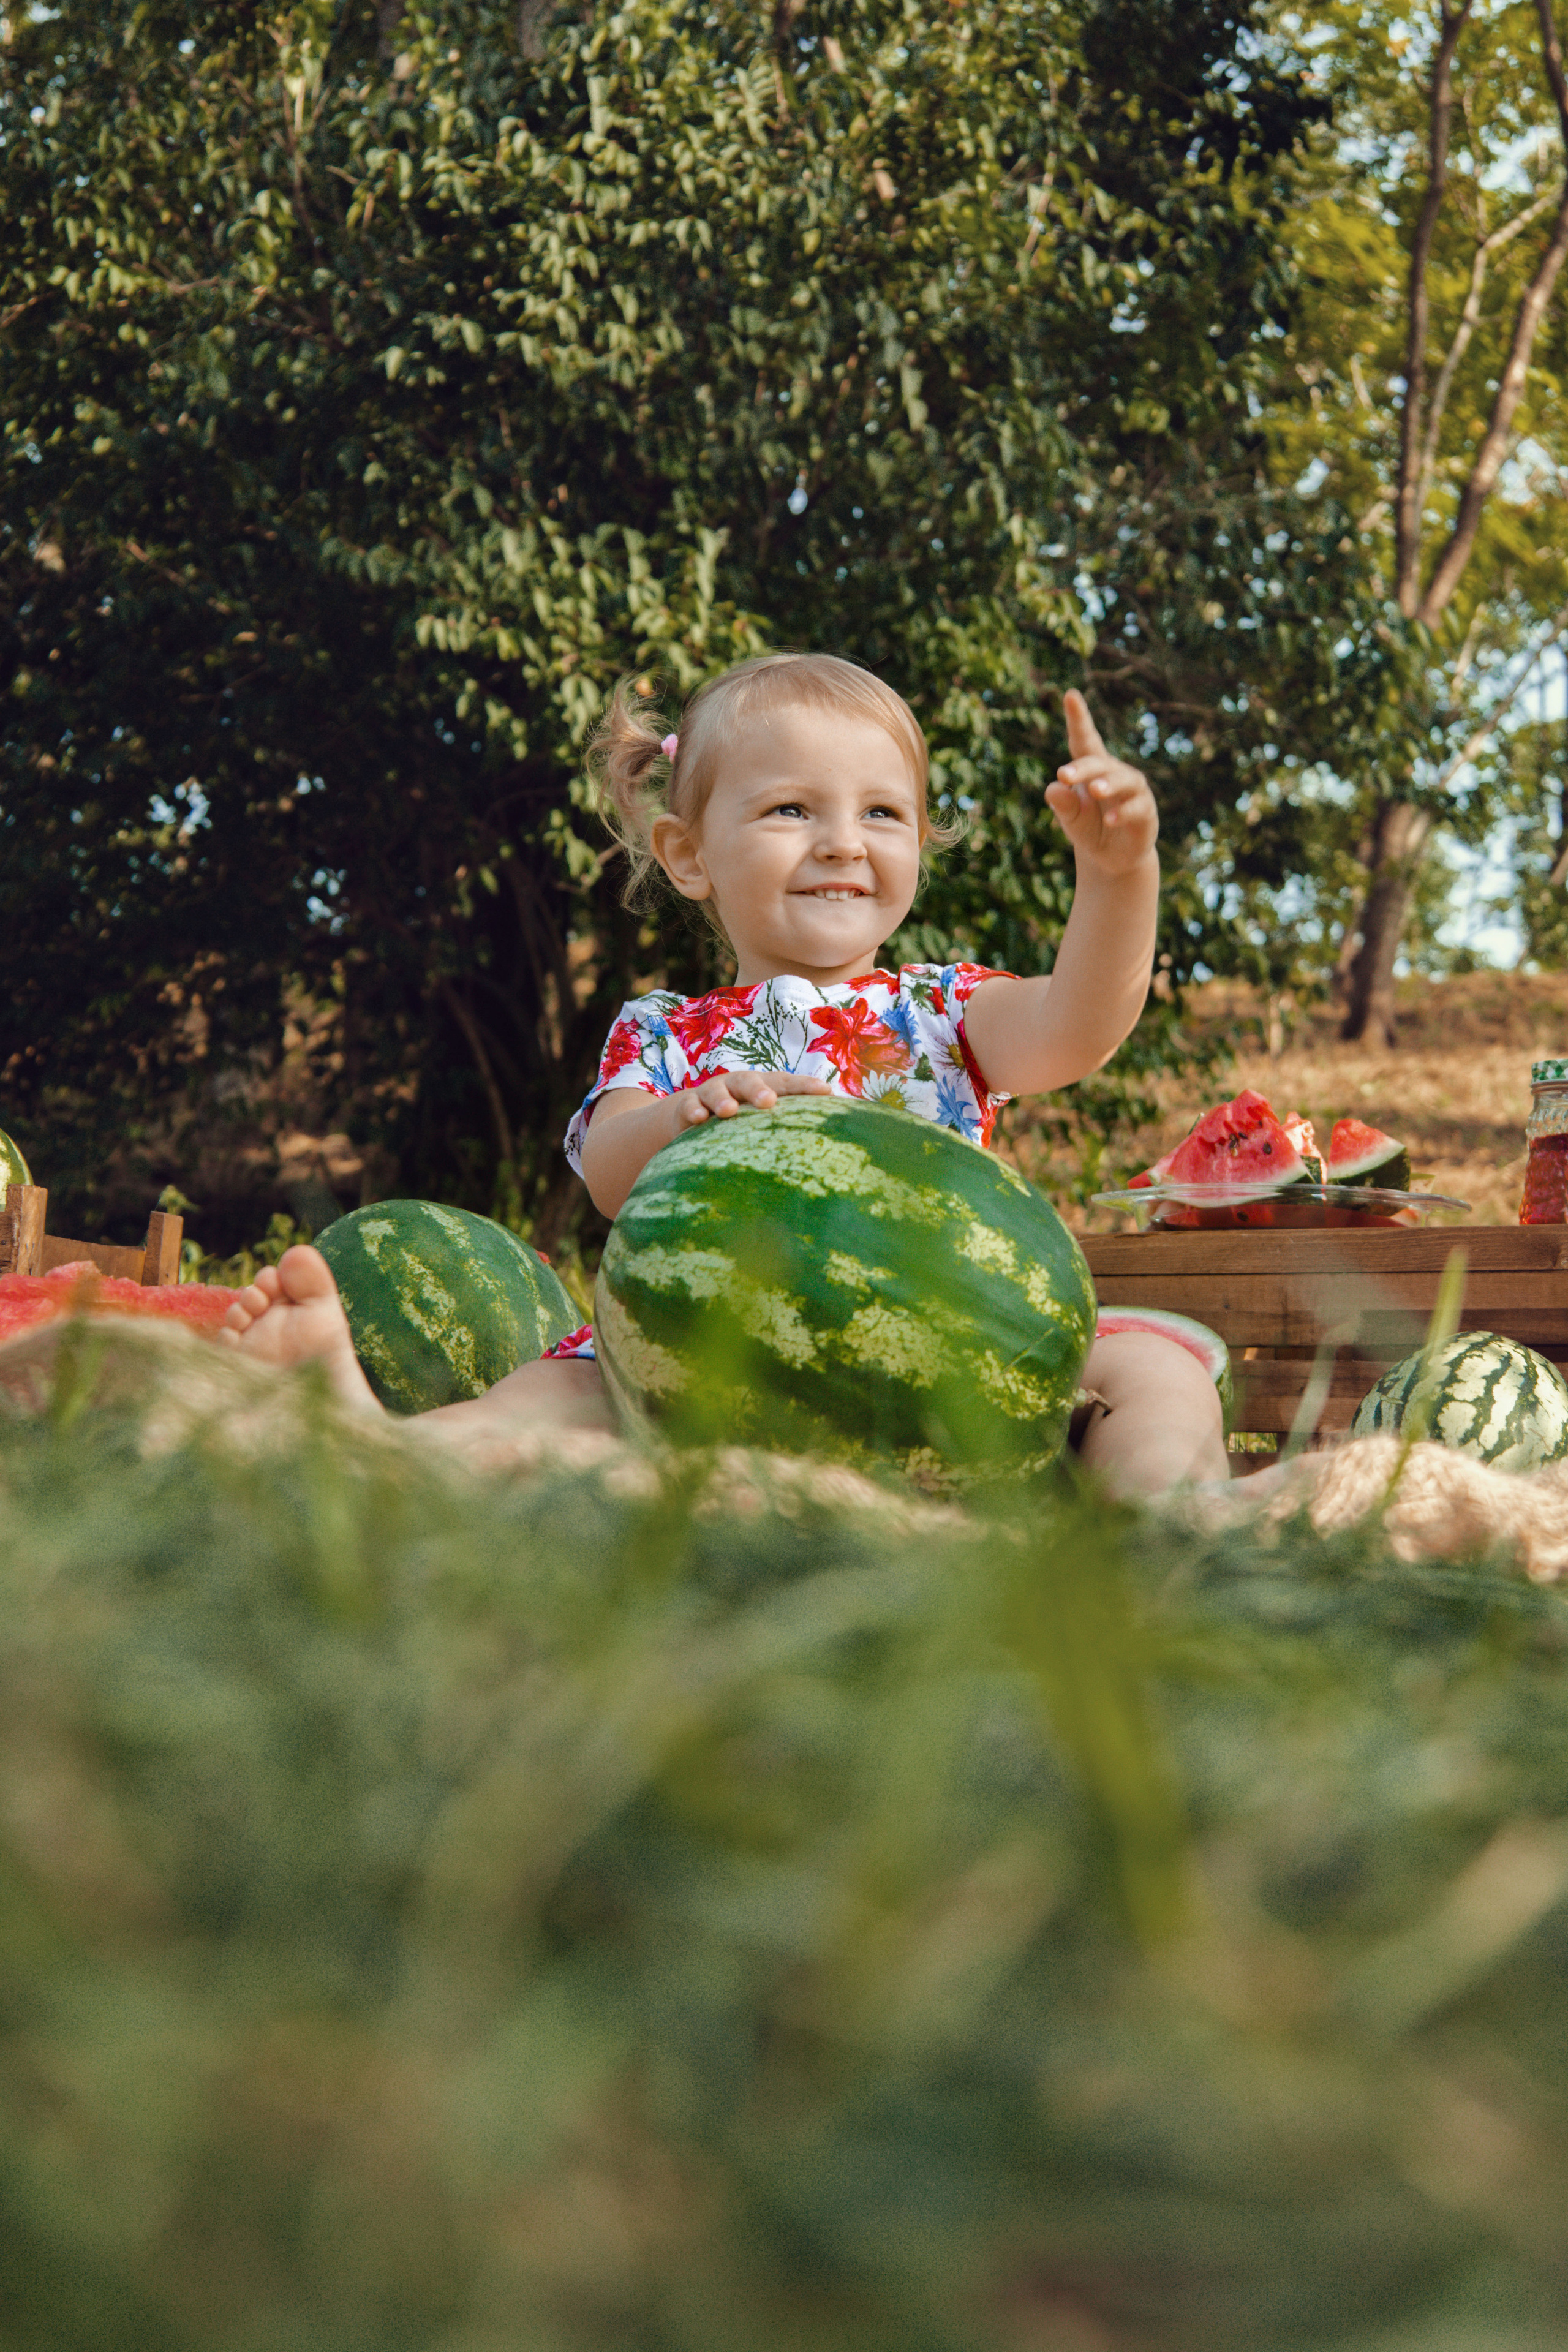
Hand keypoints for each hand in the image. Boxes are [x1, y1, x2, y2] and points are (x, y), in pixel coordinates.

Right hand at [673, 1068, 834, 1128]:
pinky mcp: (689, 1106)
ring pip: (718, 1091)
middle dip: (760, 1090)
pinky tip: (697, 1119)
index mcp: (764, 1086)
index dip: (805, 1086)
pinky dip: (693, 1111)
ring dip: (723, 1099)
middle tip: (769, 1102)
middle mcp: (739, 1085)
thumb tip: (836, 1141)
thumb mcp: (765, 1120)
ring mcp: (713, 1093)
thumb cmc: (743, 1120)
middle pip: (750, 1081)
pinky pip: (690, 1106)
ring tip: (728, 1110)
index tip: (826, 1092)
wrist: (694, 1115)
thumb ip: (792, 1125)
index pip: (787, 1084)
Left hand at [1044, 689, 1157, 875]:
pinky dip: (1122, 813)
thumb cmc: (1088, 828)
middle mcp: (1114, 774)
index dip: (1078, 718)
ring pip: (1123, 780)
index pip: (1084, 740)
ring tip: (1093, 790)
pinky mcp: (1145, 812)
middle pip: (1098, 763)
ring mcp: (1133, 792)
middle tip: (1064, 775)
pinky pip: (1136, 808)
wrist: (1110, 859)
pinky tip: (1109, 820)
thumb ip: (1062, 804)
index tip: (1070, 695)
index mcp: (1092, 768)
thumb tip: (1054, 788)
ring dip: (1107, 784)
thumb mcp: (1070, 818)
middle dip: (1082, 768)